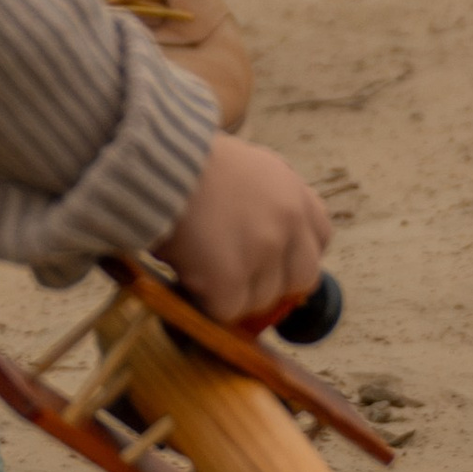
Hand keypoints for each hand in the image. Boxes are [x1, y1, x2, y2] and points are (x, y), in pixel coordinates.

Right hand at [163, 136, 331, 328]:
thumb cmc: (186, 160)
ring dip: (231, 294)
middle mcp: (288, 222)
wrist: (152, 159)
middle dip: (271, 283)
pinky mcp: (230, 278)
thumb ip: (269, 199)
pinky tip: (186, 276)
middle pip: (301, 278)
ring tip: (199, 266)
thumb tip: (270, 240)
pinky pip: (227, 311)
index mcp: (294, 192)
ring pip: (261, 300)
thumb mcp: (247, 165)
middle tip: (235, 277)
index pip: (320, 238)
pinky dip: (204, 303)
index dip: (294, 255)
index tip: (271, 260)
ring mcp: (263, 251)